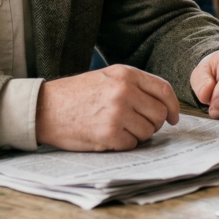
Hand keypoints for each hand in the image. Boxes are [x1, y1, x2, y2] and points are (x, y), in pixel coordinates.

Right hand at [36, 65, 179, 150]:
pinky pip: (132, 144)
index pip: (163, 90)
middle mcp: (124, 91)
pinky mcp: (109, 134)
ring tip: (118, 128)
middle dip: (153, 123)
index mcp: (125, 74)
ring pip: (148, 131)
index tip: (173, 117)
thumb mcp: (107, 77)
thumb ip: (135, 85)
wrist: (44, 108)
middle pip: (159, 113)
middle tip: (138, 125)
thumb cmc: (76, 94)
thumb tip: (164, 105)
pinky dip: (124, 144)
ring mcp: (117, 113)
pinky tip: (108, 136)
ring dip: (137, 134)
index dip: (173, 106)